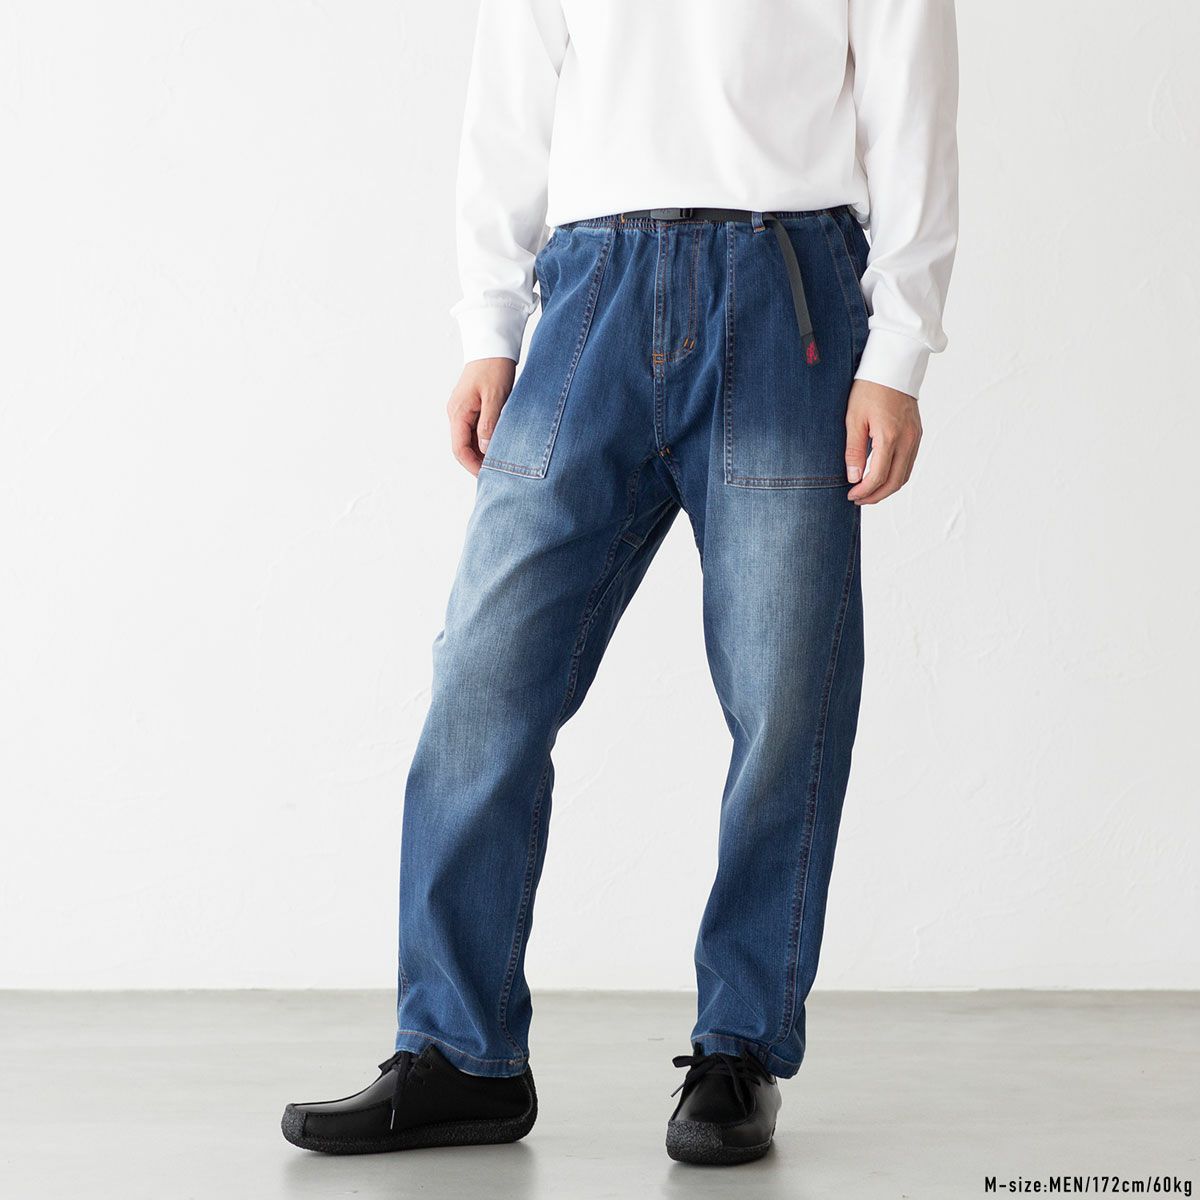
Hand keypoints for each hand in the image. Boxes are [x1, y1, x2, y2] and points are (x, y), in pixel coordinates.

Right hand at [447, 357, 515, 475]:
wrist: (493, 345)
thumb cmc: (494, 367)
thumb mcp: (495, 397)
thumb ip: (489, 424)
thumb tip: (485, 449)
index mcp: (458, 412)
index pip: (459, 449)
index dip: (472, 466)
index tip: (487, 477)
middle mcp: (456, 413)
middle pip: (463, 447)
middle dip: (478, 462)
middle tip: (498, 474)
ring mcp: (463, 410)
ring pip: (470, 440)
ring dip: (483, 452)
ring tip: (501, 462)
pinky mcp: (472, 407)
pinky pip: (476, 430)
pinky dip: (487, 440)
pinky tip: (500, 445)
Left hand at [844, 379, 921, 504]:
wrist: (892, 367)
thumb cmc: (869, 389)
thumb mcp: (853, 418)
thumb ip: (853, 450)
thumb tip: (854, 478)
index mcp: (890, 437)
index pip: (878, 476)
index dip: (864, 491)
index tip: (851, 495)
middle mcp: (908, 440)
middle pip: (895, 482)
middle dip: (876, 496)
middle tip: (858, 500)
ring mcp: (915, 438)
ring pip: (904, 476)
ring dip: (887, 488)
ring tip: (868, 492)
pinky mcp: (917, 434)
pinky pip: (909, 463)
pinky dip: (895, 476)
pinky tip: (881, 477)